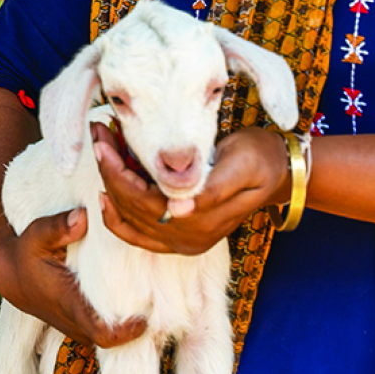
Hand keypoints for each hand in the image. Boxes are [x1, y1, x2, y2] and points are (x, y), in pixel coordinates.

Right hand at [0, 208, 145, 349]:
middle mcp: (76, 323)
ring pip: (110, 338)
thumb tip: (84, 216)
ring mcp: (77, 328)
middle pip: (114, 342)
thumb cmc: (28, 253)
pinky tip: (134, 298)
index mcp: (70, 304)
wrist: (12, 275)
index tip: (145, 319)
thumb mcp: (37, 234)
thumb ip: (58, 227)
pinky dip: (119, 322)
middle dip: (136, 328)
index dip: (127, 332)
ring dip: (128, 325)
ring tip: (151, 299)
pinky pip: (104, 332)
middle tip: (158, 303)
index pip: (102, 334)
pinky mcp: (79, 325)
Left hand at [92, 121, 289, 255]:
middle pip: (130, 209)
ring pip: (129, 220)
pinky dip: (117, 215)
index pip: (142, 200)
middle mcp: (187, 239)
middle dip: (108, 170)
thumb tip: (177, 211)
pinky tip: (104, 193)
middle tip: (98, 131)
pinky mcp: (178, 235)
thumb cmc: (258, 159)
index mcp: (201, 222)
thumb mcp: (240, 165)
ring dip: (108, 185)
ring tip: (101, 146)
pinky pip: (137, 234)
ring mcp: (181, 241)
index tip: (102, 138)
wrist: (276, 171)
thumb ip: (211, 190)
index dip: (116, 171)